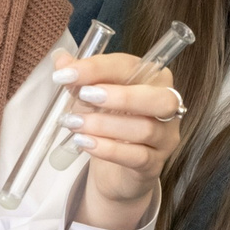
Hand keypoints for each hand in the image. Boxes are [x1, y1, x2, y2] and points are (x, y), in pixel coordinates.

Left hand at [54, 50, 183, 229]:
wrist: (114, 169)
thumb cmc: (108, 122)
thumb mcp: (90, 98)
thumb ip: (79, 78)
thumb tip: (62, 60)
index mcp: (154, 79)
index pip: (131, 67)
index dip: (98, 68)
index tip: (66, 74)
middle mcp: (168, 106)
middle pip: (158, 98)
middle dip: (120, 96)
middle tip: (84, 96)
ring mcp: (165, 137)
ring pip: (145, 128)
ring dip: (105, 124)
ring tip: (75, 123)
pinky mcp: (155, 163)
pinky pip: (137, 156)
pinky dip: (109, 149)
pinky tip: (85, 143)